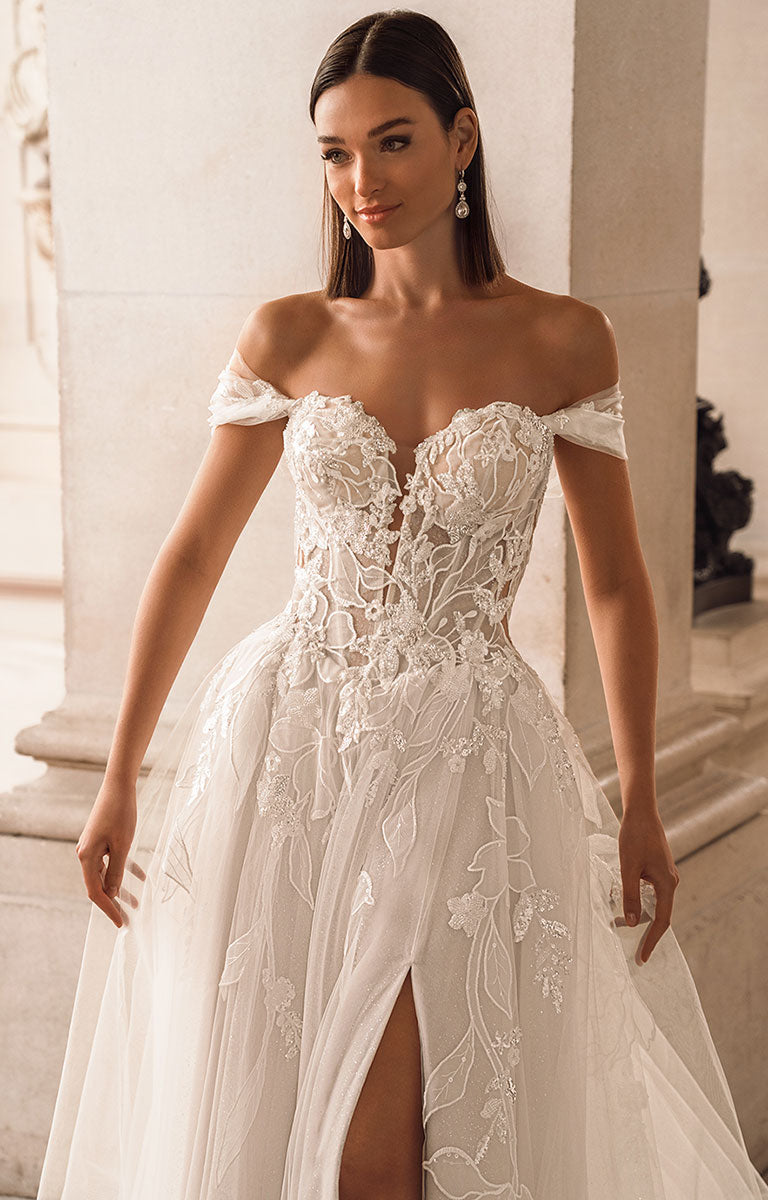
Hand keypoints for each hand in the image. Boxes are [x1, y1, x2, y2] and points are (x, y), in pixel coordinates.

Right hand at [76, 777, 139, 928]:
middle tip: (131, 918)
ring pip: (107, 874)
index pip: (96, 892)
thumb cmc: (121, 814)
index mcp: (86, 857)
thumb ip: (116, 872)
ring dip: (122, 888)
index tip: (122, 923)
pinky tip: (142, 877)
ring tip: (138, 903)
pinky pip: (112, 861)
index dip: (109, 909)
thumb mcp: (122, 846)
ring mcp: (92, 847)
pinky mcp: (101, 840)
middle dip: (116, 902)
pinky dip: (125, 869)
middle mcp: (85, 854)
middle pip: (99, 885)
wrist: (118, 785)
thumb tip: (112, 893)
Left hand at [617, 807, 679, 962]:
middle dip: (648, 933)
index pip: (662, 921)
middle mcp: (670, 881)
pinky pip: (652, 894)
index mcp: (667, 883)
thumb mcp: (628, 868)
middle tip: (636, 953)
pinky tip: (628, 908)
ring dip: (643, 918)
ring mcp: (665, 875)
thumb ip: (630, 896)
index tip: (643, 957)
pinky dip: (641, 904)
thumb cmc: (634, 837)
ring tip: (625, 931)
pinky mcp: (658, 869)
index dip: (652, 940)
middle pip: (661, 915)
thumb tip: (632, 923)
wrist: (641, 812)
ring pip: (655, 904)